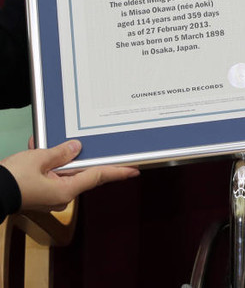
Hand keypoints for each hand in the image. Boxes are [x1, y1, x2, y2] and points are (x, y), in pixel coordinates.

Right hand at [1, 140, 138, 212]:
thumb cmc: (11, 180)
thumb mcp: (38, 159)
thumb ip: (61, 152)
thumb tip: (76, 148)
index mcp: (66, 190)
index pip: (98, 176)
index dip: (118, 172)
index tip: (135, 170)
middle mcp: (62, 196)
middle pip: (82, 173)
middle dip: (83, 157)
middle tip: (91, 144)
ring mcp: (51, 196)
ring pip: (64, 171)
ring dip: (59, 157)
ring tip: (48, 144)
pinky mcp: (40, 193)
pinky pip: (50, 173)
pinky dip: (47, 161)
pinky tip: (39, 148)